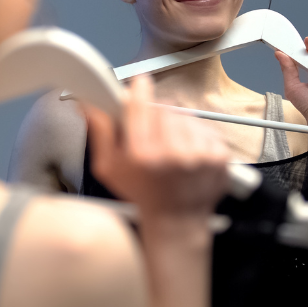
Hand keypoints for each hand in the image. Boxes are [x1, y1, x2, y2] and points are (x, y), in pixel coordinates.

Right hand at [84, 75, 228, 217]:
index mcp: (142, 154)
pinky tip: (188, 153)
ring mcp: (199, 155)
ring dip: (177, 124)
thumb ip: (99, 132)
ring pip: (186, 116)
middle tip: (152, 132)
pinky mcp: (219, 156)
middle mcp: (172, 153)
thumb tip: (88, 103)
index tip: (140, 84)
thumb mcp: (110, 168)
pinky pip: (206, 128)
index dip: (139, 90)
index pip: (141, 103)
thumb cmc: (142, 195)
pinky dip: (197, 135)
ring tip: (171, 146)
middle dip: (156, 114)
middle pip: (163, 108)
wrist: (177, 222)